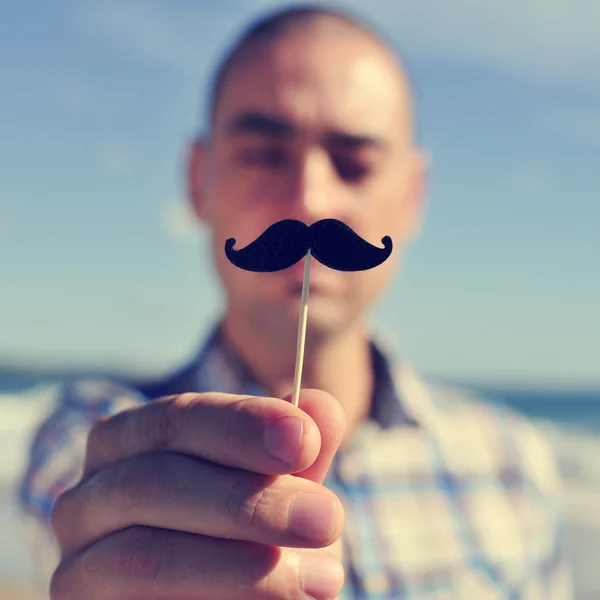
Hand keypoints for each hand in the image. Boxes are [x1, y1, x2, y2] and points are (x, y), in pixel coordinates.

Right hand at [50, 389, 346, 598]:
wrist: (219, 592)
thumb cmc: (244, 528)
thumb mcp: (275, 484)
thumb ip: (294, 451)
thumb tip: (322, 406)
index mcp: (127, 443)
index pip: (175, 418)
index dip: (240, 425)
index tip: (304, 438)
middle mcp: (90, 497)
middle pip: (153, 482)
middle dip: (249, 500)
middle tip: (327, 519)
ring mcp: (78, 563)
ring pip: (143, 557)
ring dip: (238, 566)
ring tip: (318, 579)